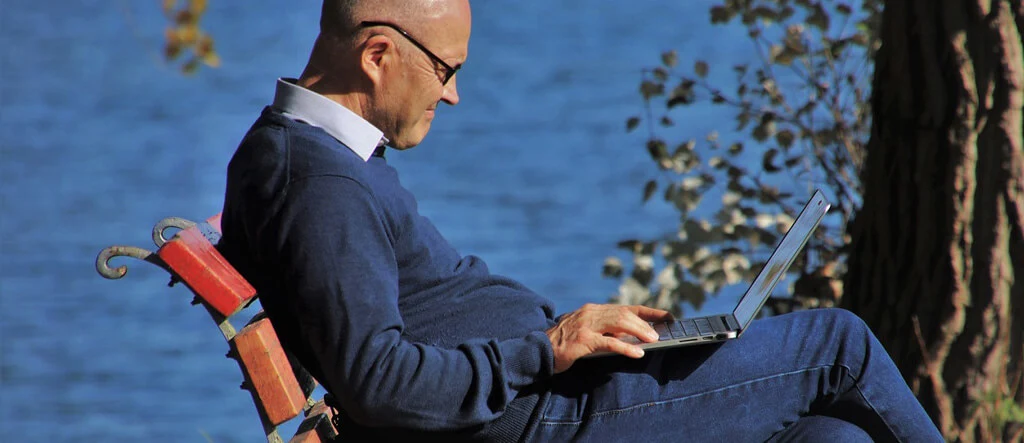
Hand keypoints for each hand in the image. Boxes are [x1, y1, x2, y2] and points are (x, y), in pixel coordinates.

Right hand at [545, 304, 673, 372]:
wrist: (538, 350)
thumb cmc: (563, 344)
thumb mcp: (585, 333)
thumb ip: (604, 331)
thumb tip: (630, 337)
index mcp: (592, 310)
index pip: (625, 308)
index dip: (648, 312)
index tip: (666, 316)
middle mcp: (590, 313)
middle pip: (624, 314)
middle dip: (645, 323)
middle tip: (659, 333)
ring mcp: (585, 325)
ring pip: (619, 323)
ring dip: (639, 332)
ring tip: (653, 340)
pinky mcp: (582, 339)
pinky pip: (609, 342)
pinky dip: (626, 347)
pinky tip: (637, 353)